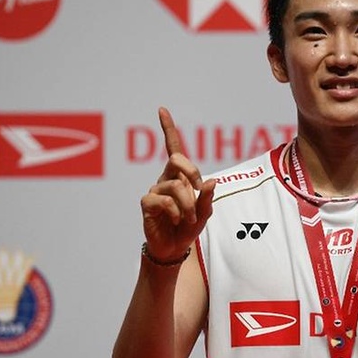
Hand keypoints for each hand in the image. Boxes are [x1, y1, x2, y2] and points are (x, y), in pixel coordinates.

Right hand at [139, 107, 215, 262]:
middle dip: (192, 173)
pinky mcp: (147, 203)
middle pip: (177, 158)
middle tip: (199, 191)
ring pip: (175, 186)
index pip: (173, 148)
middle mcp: (165, 178)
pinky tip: (175, 220)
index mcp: (179, 176)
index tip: (162, 109)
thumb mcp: (204, 213)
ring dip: (188, 205)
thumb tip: (210, 181)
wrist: (173, 248)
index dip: (168, 128)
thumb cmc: (188, 228)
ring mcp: (155, 190)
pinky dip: (175, 212)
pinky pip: (163, 200)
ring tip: (187, 219)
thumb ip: (207, 197)